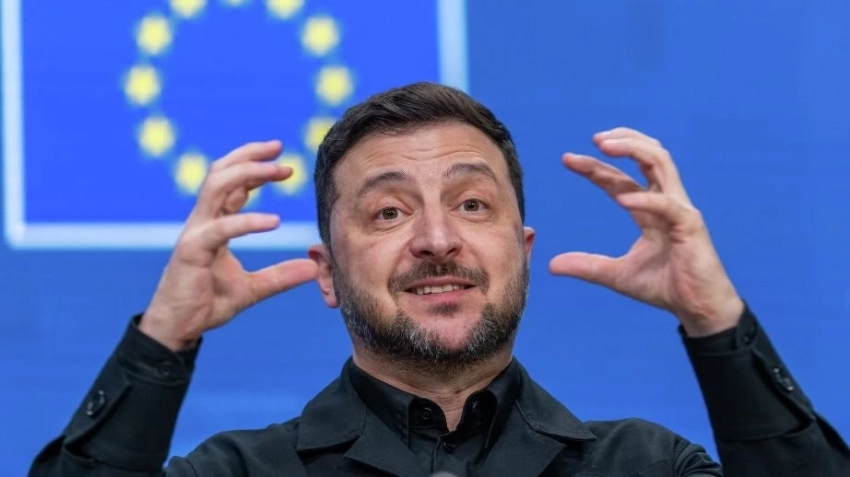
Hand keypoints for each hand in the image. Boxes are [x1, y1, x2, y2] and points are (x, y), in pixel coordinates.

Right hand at [141, 141, 318, 350]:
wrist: (180, 328)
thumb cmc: (208, 303)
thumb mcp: (253, 289)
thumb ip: (280, 276)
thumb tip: (312, 269)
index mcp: (214, 224)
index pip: (232, 184)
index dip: (256, 168)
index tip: (286, 165)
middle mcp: (203, 221)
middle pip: (221, 173)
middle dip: (250, 156)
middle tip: (281, 150)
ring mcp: (195, 232)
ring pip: (216, 186)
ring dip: (248, 173)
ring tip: (279, 171)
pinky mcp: (192, 250)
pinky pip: (221, 228)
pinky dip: (248, 221)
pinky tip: (274, 221)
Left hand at [549, 128, 743, 335]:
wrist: (699, 309)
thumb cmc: (666, 288)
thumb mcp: (616, 275)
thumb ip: (587, 266)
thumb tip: (551, 264)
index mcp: (649, 210)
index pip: (619, 178)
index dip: (595, 166)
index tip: (567, 158)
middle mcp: (666, 202)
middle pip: (647, 155)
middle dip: (622, 141)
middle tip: (594, 139)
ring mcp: (680, 210)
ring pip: (662, 162)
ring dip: (634, 149)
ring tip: (605, 147)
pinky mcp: (691, 225)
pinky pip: (666, 205)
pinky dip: (644, 198)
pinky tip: (622, 199)